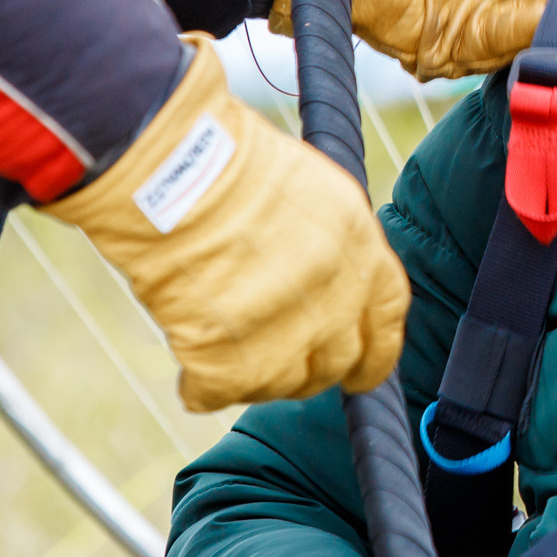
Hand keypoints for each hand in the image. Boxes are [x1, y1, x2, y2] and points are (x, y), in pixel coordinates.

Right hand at [42, 35, 408, 411]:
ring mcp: (286, 330)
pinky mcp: (229, 357)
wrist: (170, 167)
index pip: (387, 317)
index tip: (362, 371)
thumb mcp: (311, 191)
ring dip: (253, 376)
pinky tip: (191, 371)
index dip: (375, 352)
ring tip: (223, 346)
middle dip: (310, 369)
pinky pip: (220, 392)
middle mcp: (334, 292)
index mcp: (358, 243)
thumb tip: (330, 287)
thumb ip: (333, 245)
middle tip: (275, 361)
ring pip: (281, 383)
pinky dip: (202, 387)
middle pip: (336, 359)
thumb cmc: (226, 163)